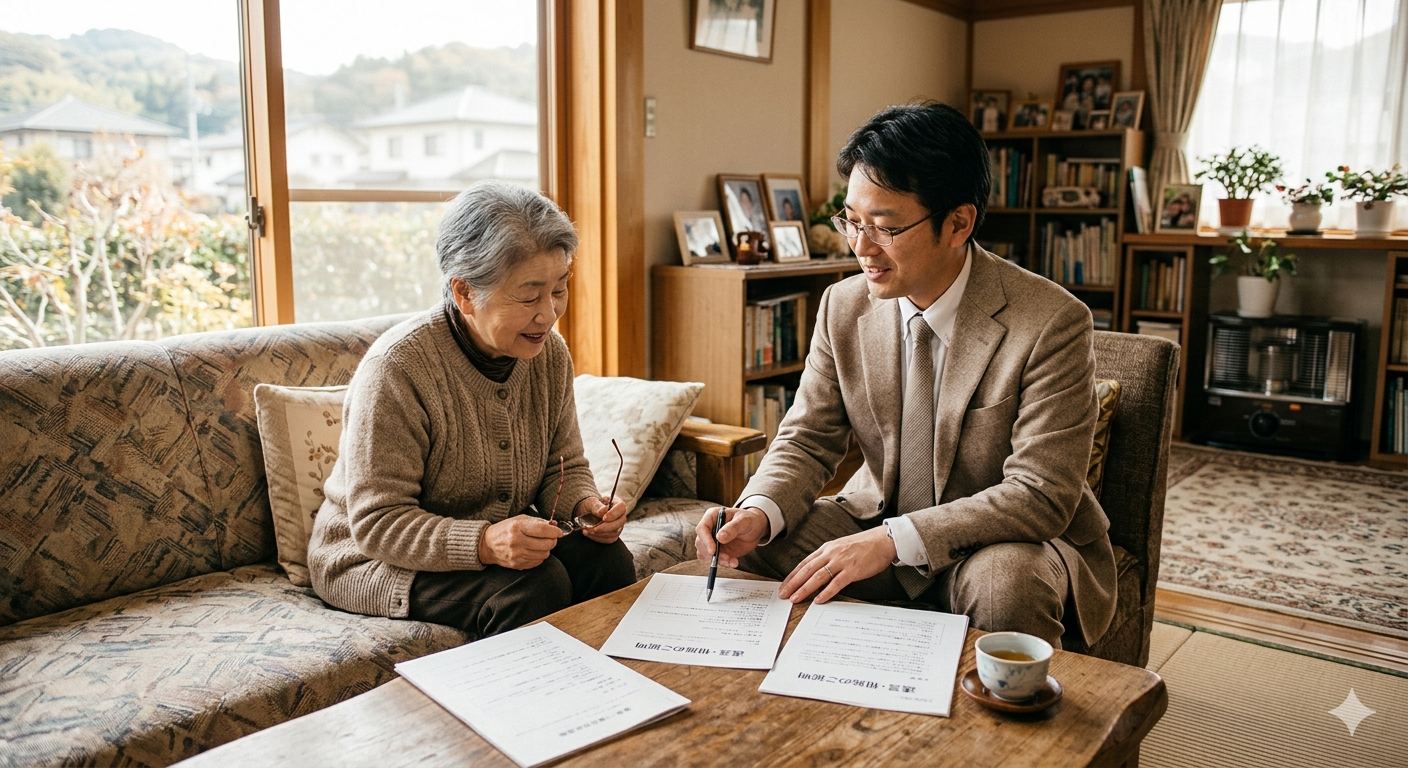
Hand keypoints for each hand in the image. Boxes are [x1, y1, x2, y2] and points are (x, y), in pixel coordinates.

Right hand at [478, 515, 561, 569]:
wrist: (488, 544)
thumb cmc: (506, 529)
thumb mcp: (520, 520)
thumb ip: (538, 522)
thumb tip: (554, 525)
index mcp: (517, 527)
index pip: (543, 530)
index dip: (555, 531)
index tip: (558, 532)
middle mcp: (517, 542)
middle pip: (546, 544)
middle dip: (552, 540)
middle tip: (550, 537)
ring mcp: (517, 555)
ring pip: (544, 554)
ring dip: (546, 549)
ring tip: (540, 544)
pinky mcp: (517, 564)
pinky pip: (537, 562)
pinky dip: (539, 556)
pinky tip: (533, 551)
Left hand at [577, 495, 626, 543]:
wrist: (587, 513)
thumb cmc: (591, 505)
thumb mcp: (591, 503)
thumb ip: (597, 506)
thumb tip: (603, 510)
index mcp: (617, 503)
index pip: (621, 508)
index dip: (613, 514)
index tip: (603, 518)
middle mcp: (620, 515)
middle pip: (619, 523)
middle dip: (605, 528)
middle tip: (592, 529)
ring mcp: (618, 526)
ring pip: (614, 533)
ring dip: (599, 534)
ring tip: (587, 531)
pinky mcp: (613, 535)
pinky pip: (608, 539)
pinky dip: (598, 538)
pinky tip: (589, 534)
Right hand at [694, 506, 768, 568]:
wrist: (755, 529)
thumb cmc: (749, 520)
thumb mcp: (744, 520)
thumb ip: (732, 527)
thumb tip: (720, 537)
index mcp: (712, 517)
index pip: (702, 528)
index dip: (705, 540)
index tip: (713, 550)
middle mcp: (709, 529)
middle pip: (701, 543)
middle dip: (712, 553)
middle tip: (726, 558)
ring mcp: (712, 541)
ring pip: (705, 554)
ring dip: (718, 560)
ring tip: (732, 561)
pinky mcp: (717, 551)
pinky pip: (714, 560)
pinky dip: (723, 563)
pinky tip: (733, 562)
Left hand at [778, 526, 895, 603]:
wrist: (882, 540)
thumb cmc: (863, 545)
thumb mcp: (841, 548)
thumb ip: (828, 558)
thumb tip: (817, 572)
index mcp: (827, 548)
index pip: (804, 563)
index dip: (793, 575)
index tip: (784, 585)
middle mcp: (831, 554)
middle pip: (807, 570)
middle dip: (793, 583)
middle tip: (783, 595)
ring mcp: (842, 561)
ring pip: (818, 577)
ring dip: (804, 589)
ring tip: (795, 599)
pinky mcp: (853, 570)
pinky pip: (836, 583)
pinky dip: (826, 592)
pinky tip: (818, 600)